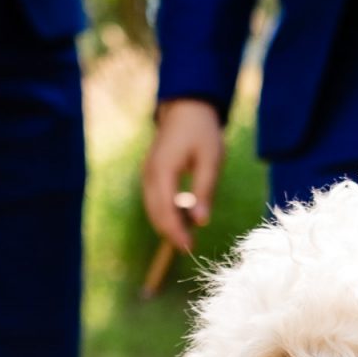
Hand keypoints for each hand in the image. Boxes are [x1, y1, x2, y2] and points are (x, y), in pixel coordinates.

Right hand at [143, 100, 226, 251]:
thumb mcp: (211, 160)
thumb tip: (201, 222)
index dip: (175, 232)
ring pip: (152, 208)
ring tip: (188, 235)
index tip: (189, 248)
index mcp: (162, 170)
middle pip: (155, 213)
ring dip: (167, 223)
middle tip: (190, 247)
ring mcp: (147, 174)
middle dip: (170, 232)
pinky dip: (165, 212)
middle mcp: (149, 174)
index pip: (165, 210)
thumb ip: (204, 191)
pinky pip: (154, 199)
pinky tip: (182, 217)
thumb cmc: (202, 132)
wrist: (186, 109)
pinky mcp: (150, 174)